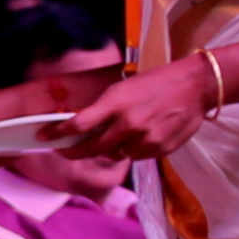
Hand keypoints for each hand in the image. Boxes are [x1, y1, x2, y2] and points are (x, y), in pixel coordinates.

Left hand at [59, 61, 212, 162]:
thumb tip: (81, 126)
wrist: (195, 86)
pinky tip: (140, 136)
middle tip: (65, 151)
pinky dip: (132, 149)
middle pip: (92, 148)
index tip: (44, 138)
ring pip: (116, 154)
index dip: (58, 134)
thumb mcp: (123, 88)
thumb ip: (103, 109)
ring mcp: (146, 139)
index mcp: (117, 103)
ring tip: (117, 134)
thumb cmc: (156, 83)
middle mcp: (129, 124)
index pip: (79, 124)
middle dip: (74, 151)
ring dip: (110, 148)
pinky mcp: (161, 149)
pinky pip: (137, 156)